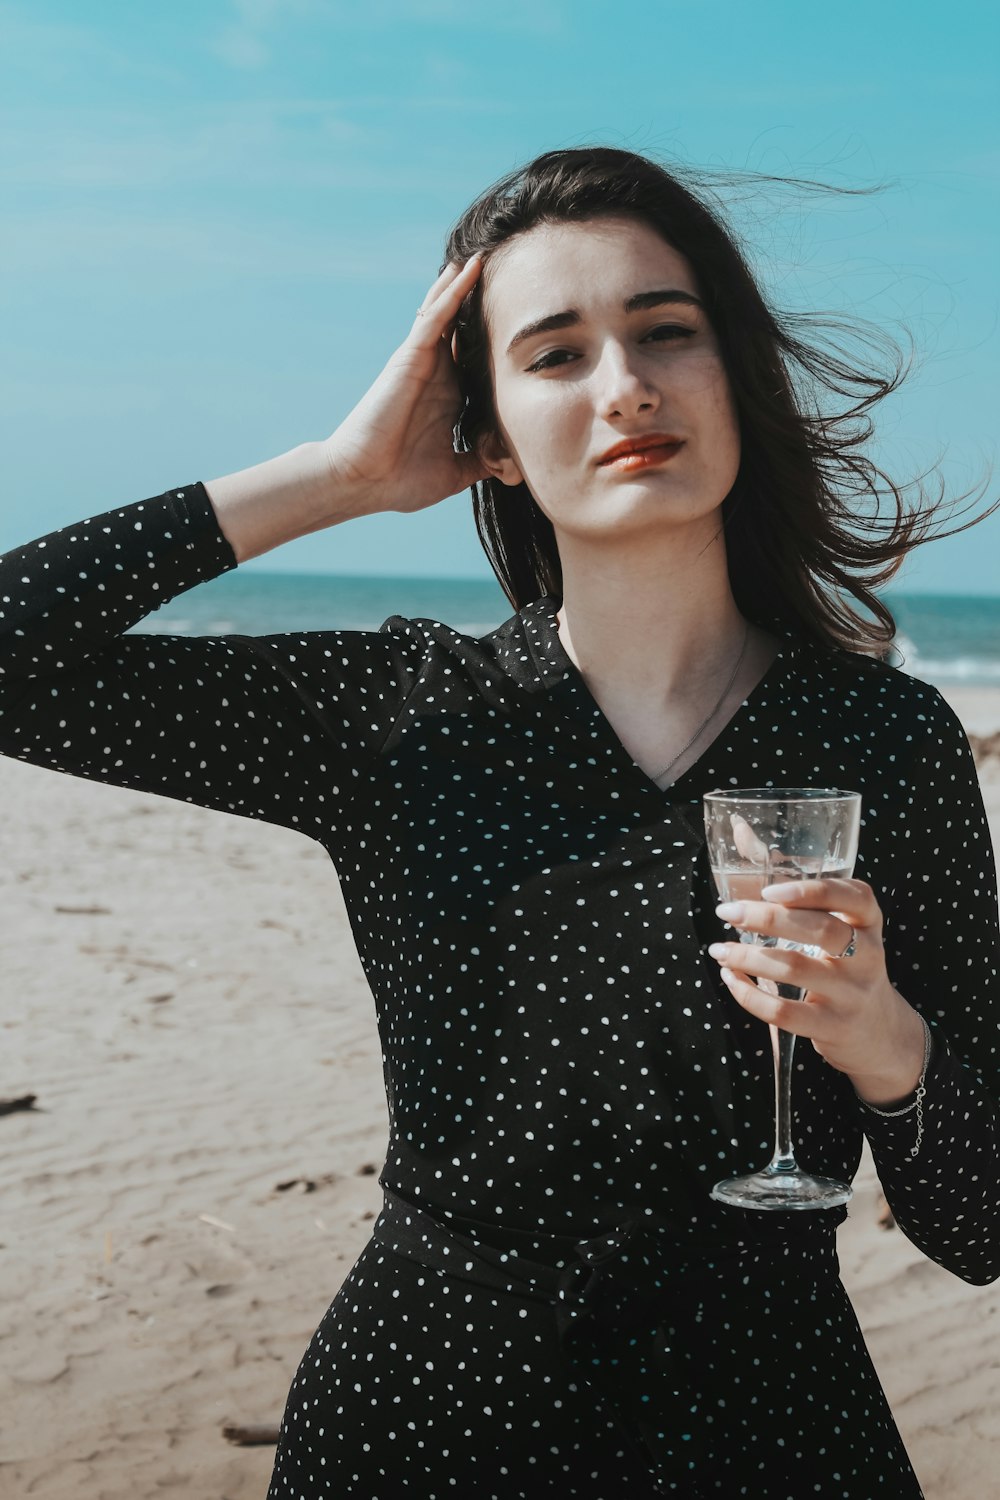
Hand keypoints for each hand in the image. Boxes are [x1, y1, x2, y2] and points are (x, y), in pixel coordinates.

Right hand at [324, 256, 490, 515]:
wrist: (365, 482)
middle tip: (513, 268)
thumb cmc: (401, 480)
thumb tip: (514, 466)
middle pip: (466, 327)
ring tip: (489, 251)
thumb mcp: (456, 472)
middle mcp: (438, 374)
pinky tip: (469, 269)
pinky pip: (435, 318)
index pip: (478, 359)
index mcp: (450, 397)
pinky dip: (452, 293)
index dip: (498, 337)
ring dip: (467, 283)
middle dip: (484, 300)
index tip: (529, 319)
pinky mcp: (410, 357)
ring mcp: (423, 362)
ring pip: (449, 312)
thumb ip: (483, 463)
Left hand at [707, 878, 926, 1105]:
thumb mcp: (846, 934)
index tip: (768, 891)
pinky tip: (731, 979)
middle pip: (820, 929)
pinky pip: (783, 1011)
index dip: (810, 891)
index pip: (855, 896)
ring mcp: (851, 994)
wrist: (879, 1033)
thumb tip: (745, 865)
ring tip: (720, 949)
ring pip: (794, 968)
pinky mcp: (832, 1027)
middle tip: (727, 913)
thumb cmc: (847, 970)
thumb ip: (810, 905)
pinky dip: (748, 995)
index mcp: (868, 924)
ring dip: (747, 956)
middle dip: (766, 918)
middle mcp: (867, 956)